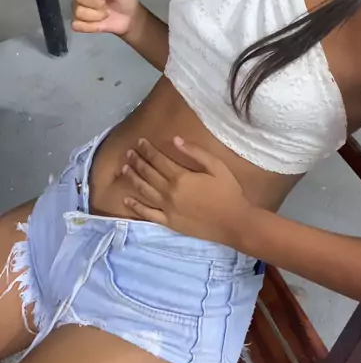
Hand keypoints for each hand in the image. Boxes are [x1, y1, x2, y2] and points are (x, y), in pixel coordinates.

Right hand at [71, 0, 141, 36]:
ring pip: (78, 11)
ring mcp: (77, 8)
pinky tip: (100, 23)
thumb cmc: (124, 0)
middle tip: (107, 5)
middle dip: (97, 2)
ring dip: (96, 15)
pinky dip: (91, 26)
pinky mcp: (78, 23)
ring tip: (106, 14)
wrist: (128, 18)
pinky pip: (78, 25)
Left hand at [122, 137, 251, 247]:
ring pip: (144, 191)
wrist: (233, 222)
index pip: (158, 159)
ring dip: (133, 178)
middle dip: (137, 161)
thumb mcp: (216, 166)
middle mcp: (169, 192)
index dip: (148, 149)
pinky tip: (126, 199)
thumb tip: (175, 140)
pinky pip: (147, 214)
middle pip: (148, 173)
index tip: (140, 141)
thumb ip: (195, 152)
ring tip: (124, 168)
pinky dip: (135, 206)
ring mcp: (167, 209)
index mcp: (180, 177)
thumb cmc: (228, 191)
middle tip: (129, 152)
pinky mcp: (168, 222)